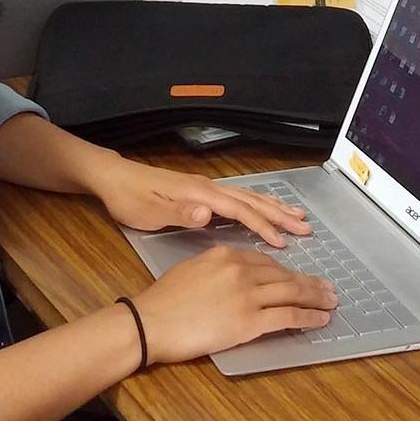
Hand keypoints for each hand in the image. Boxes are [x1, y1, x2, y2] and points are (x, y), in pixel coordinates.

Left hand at [89, 153, 311, 246]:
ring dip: (272, 207)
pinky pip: (236, 198)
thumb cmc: (130, 198)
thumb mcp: (150, 211)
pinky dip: (255, 203)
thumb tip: (209, 213)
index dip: (262, 226)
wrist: (113, 178)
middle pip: (250, 200)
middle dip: (278, 214)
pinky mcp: (199, 191)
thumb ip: (181, 213)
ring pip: (246, 197)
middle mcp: (207, 188)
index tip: (283, 242)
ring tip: (296, 216)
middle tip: (305, 227)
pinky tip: (262, 209)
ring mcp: (204, 187)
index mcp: (199, 194)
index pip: (239, 211)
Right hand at [133, 246, 336, 363]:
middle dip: (308, 282)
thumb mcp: (191, 269)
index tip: (297, 276)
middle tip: (326, 287)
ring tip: (331, 301)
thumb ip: (215, 268)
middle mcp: (240, 269)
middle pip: (283, 274)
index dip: (285, 270)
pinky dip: (309, 317)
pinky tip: (321, 318)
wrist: (152, 321)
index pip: (264, 261)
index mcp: (225, 254)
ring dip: (316, 297)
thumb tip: (229, 276)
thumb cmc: (164, 299)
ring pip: (291, 292)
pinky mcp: (250, 321)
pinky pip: (288, 316)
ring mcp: (247, 295)